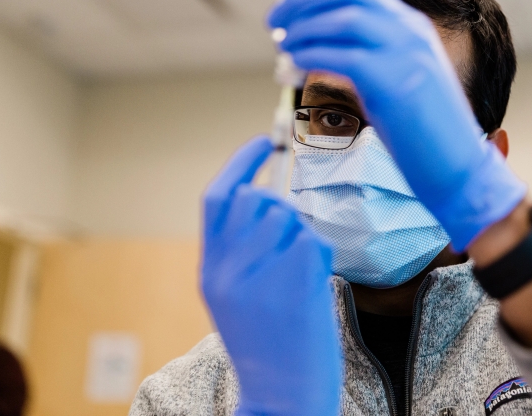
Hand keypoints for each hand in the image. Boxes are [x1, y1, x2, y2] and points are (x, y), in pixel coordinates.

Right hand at [201, 136, 340, 415]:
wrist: (283, 397)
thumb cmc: (269, 345)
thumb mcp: (236, 296)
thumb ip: (240, 250)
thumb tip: (266, 198)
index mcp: (210, 271)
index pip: (217, 198)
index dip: (240, 163)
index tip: (262, 142)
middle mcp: (227, 270)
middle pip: (256, 200)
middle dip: (279, 207)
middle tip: (291, 238)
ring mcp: (258, 276)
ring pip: (288, 216)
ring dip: (302, 234)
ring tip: (302, 272)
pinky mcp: (293, 283)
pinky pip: (312, 239)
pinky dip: (320, 253)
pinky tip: (314, 282)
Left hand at [265, 0, 526, 251]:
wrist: (459, 170)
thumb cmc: (421, 133)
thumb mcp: (395, 79)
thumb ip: (367, 53)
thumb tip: (317, 43)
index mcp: (410, 26)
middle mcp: (411, 32)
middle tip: (272, 15)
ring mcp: (407, 56)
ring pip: (344, 18)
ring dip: (303, 26)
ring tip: (281, 42)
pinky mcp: (398, 86)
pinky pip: (346, 57)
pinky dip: (313, 55)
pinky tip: (295, 63)